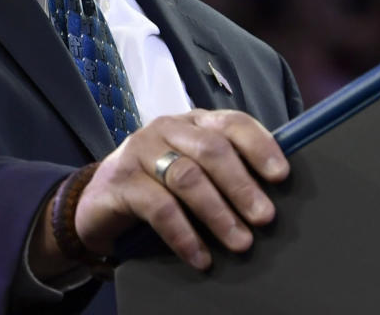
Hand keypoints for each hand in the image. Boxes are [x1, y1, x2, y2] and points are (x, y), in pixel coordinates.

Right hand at [74, 109, 287, 270]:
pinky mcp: (120, 180)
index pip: (230, 122)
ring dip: (217, 212)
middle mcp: (166, 129)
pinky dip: (184, 234)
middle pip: (210, 148)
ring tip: (240, 242)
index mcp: (192, 122)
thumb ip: (223, 171)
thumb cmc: (157, 186)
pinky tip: (200, 256)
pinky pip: (158, 206)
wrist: (98, 201)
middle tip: (264, 217)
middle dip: (241, 184)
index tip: (281, 175)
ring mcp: (140, 151)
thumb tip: (275, 195)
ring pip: (186, 176)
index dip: (259, 145)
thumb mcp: (191, 170)